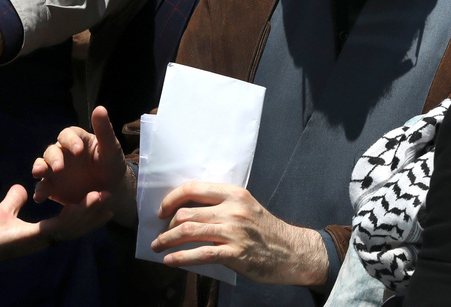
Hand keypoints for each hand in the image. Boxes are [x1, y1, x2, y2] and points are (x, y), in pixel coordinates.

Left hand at [0, 184, 111, 276]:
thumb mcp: (4, 211)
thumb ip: (15, 200)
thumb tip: (22, 188)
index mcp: (40, 234)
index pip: (69, 226)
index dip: (87, 217)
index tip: (102, 204)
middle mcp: (43, 240)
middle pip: (76, 228)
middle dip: (94, 214)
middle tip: (111, 199)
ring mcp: (37, 241)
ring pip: (70, 227)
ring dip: (87, 213)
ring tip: (100, 197)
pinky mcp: (29, 239)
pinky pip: (54, 227)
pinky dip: (68, 216)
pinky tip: (78, 205)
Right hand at [33, 106, 135, 225]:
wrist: (112, 190)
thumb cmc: (112, 165)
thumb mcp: (111, 148)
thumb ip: (104, 130)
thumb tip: (100, 108)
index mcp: (77, 141)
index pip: (68, 135)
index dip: (71, 141)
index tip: (79, 151)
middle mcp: (63, 153)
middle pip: (52, 150)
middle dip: (54, 158)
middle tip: (59, 168)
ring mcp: (55, 170)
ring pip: (42, 165)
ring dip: (39, 169)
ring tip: (39, 174)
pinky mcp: (52, 187)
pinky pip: (42, 187)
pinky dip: (39, 191)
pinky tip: (40, 197)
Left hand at [152, 181, 327, 286]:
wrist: (292, 252)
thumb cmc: (266, 231)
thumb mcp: (246, 208)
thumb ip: (221, 206)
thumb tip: (187, 213)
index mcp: (234, 194)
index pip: (193, 189)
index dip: (172, 199)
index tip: (162, 211)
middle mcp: (233, 210)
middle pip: (186, 213)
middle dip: (166, 226)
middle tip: (159, 236)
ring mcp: (234, 232)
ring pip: (189, 232)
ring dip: (167, 241)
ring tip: (158, 247)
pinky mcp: (236, 254)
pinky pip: (201, 254)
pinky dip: (181, 258)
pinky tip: (170, 260)